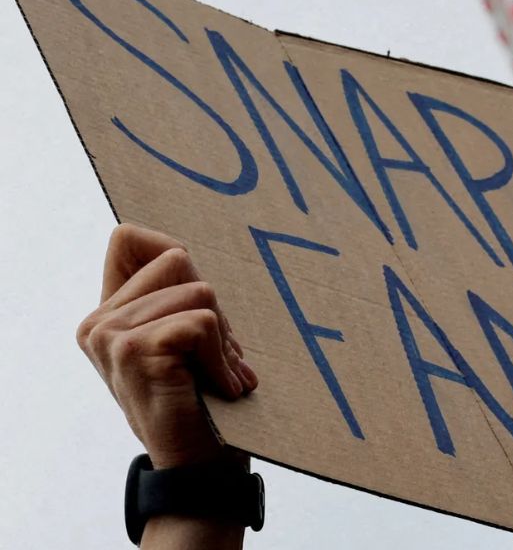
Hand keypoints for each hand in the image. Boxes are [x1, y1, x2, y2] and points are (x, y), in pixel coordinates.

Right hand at [76, 224, 257, 467]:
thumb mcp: (189, 338)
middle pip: (178, 259)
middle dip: (213, 307)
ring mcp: (111, 336)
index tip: (197, 304)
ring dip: (223, 338)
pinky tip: (221, 387)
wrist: (200, 463)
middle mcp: (99, 322)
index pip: (129, 238)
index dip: (174, 254)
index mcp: (107, 314)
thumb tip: (181, 251)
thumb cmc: (204, 396)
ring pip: (199, 292)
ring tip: (219, 376)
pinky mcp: (135, 350)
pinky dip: (223, 357)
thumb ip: (178, 295)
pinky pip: (203, 322)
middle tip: (216, 358)